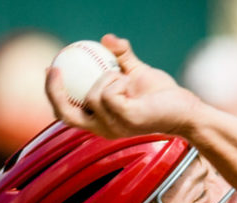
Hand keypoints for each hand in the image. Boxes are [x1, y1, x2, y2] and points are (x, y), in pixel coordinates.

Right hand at [46, 34, 199, 138]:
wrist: (185, 109)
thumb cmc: (162, 96)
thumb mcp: (136, 73)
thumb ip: (121, 57)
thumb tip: (106, 39)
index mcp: (101, 121)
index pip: (67, 114)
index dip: (53, 94)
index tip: (51, 67)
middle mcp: (104, 129)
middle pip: (65, 115)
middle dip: (54, 91)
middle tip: (55, 67)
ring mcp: (115, 128)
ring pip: (91, 96)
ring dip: (105, 77)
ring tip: (124, 77)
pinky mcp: (127, 121)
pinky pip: (108, 94)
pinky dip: (116, 81)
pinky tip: (130, 83)